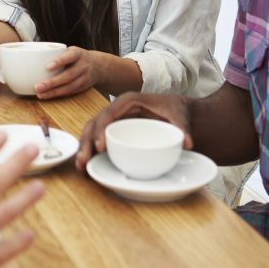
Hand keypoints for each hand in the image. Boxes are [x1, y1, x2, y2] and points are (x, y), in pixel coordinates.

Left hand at [33, 46, 101, 99]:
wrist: (98, 66)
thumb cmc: (76, 57)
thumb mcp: (70, 51)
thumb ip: (56, 53)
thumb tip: (29, 56)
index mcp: (78, 54)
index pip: (69, 56)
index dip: (59, 61)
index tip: (47, 66)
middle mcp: (83, 66)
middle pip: (68, 76)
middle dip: (52, 83)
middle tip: (37, 86)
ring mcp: (84, 78)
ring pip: (69, 87)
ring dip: (53, 92)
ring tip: (39, 94)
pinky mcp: (83, 88)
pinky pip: (69, 93)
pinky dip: (57, 95)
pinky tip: (46, 96)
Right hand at [75, 92, 191, 170]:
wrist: (177, 111)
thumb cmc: (176, 110)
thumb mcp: (180, 116)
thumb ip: (183, 128)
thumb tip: (188, 142)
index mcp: (129, 101)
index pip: (109, 113)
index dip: (101, 129)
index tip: (100, 147)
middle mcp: (117, 109)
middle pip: (95, 123)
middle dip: (87, 141)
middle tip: (84, 161)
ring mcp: (113, 120)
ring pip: (92, 131)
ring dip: (84, 148)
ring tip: (81, 166)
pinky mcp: (114, 130)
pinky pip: (98, 138)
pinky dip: (91, 150)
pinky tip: (87, 165)